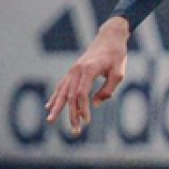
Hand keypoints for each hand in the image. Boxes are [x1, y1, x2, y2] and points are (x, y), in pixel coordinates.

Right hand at [45, 16, 129, 133]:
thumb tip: (95, 104)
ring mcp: (73, 70)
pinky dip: (55, 96)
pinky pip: (61, 85)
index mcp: (88, 70)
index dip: (83, 109)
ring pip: (62, 92)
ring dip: (58, 108)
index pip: (81, 94)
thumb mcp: (118, 72)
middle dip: (71, 114)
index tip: (87, 122)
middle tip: (74, 131)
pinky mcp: (73, 70)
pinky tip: (49, 106)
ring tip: (50, 121)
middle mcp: (77, 70)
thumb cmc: (116, 55)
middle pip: (70, 96)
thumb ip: (108, 90)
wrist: (110, 36)